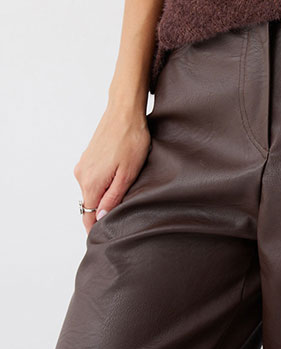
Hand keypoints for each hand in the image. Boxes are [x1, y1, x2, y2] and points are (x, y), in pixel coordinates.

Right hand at [73, 100, 152, 234]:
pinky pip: (93, 178)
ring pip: (92, 190)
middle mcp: (81, 175)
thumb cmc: (130, 140)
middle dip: (102, 211)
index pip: (87, 216)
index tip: (106, 237)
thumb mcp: (127, 173)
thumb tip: (99, 218)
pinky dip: (104, 182)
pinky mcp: (88, 157)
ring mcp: (83, 165)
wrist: (124, 111)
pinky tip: (119, 175)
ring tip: (125, 190)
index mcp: (90, 183)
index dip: (96, 228)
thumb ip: (112, 197)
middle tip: (124, 213)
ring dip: (105, 194)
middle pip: (89, 204)